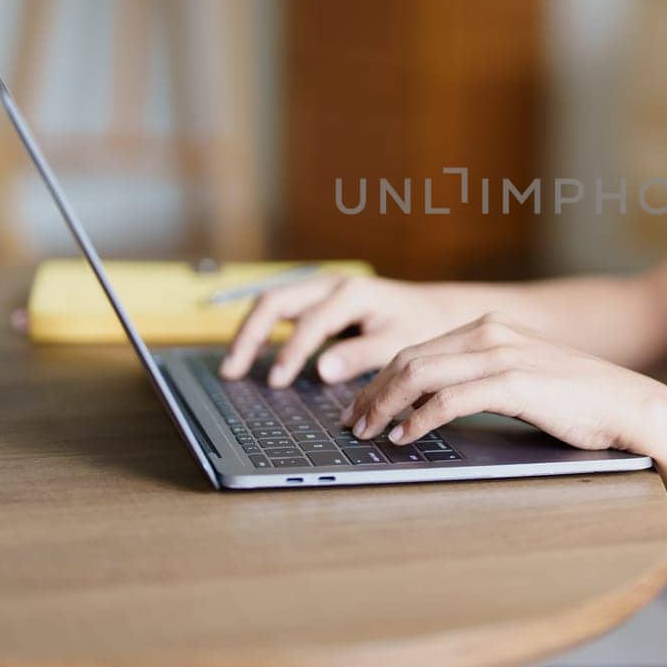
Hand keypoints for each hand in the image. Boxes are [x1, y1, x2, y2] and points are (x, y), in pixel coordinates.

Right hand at [217, 274, 465, 387]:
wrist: (434, 309)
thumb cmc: (420, 326)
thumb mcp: (399, 343)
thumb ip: (362, 356)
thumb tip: (321, 371)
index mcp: (352, 293)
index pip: (311, 322)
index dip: (290, 352)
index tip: (276, 382)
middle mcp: (331, 284)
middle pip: (275, 301)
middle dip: (250, 335)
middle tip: (232, 371)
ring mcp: (321, 288)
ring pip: (271, 302)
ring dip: (248, 331)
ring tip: (232, 366)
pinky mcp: (317, 299)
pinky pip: (281, 309)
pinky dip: (261, 329)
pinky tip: (250, 355)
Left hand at [340, 311, 666, 453]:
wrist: (625, 404)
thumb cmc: (574, 400)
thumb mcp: (517, 377)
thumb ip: (476, 379)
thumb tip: (427, 405)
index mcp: (487, 327)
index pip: (415, 349)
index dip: (379, 378)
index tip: (359, 405)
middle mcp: (489, 333)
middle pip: (408, 358)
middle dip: (372, 392)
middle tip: (351, 422)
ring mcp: (500, 355)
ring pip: (420, 375)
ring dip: (385, 405)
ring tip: (367, 431)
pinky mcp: (512, 383)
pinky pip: (450, 400)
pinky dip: (419, 419)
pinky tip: (405, 436)